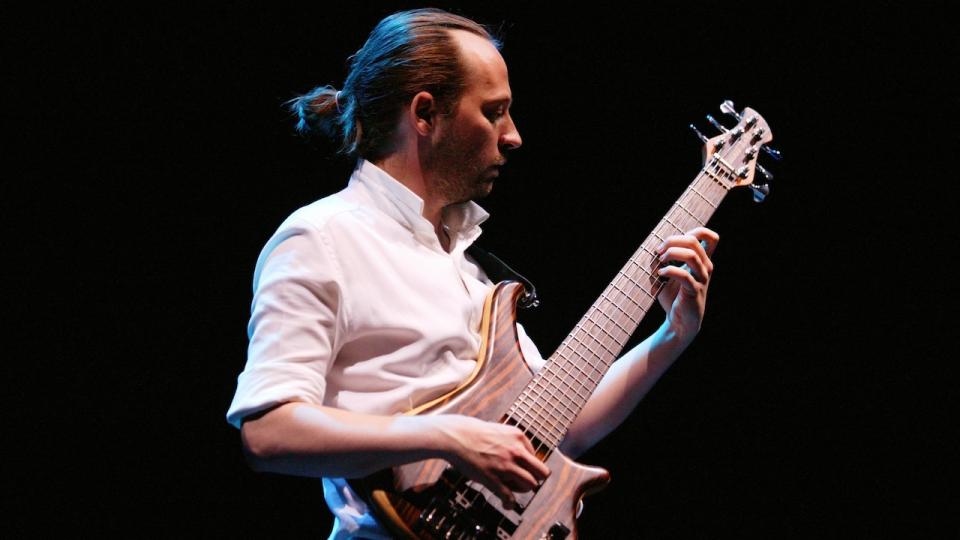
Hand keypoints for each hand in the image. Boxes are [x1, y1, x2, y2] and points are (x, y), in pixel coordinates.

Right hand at [433, 415, 549, 508]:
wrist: (454, 436)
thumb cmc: (474, 433)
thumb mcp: (500, 430)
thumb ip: (513, 442)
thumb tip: (524, 455)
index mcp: (519, 437)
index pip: (536, 459)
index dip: (528, 466)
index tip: (519, 469)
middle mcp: (516, 451)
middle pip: (542, 473)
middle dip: (535, 479)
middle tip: (524, 482)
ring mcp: (505, 466)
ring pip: (530, 485)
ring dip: (522, 490)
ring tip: (513, 490)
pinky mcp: (493, 478)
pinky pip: (509, 497)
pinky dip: (510, 503)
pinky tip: (507, 504)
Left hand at [656, 227, 718, 341]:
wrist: (678, 321)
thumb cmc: (672, 296)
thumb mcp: (662, 274)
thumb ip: (659, 260)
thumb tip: (655, 250)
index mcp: (702, 261)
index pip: (711, 237)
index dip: (692, 232)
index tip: (671, 243)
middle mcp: (705, 267)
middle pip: (694, 241)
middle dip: (672, 241)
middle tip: (659, 252)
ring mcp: (701, 279)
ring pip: (691, 256)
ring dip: (671, 254)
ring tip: (660, 262)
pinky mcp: (694, 291)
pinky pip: (684, 276)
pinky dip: (669, 271)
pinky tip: (660, 275)